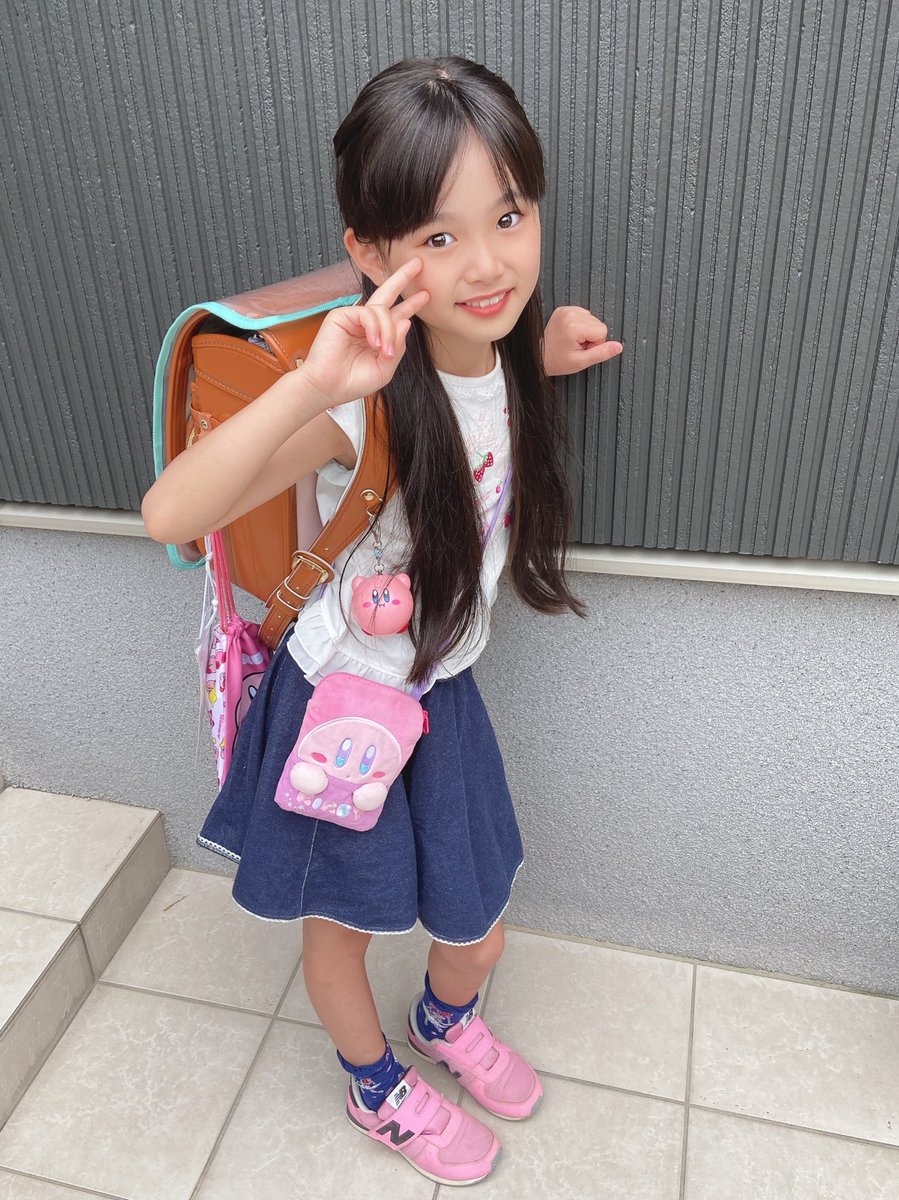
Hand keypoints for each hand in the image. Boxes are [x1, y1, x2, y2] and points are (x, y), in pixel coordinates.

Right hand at [298, 258, 429, 406]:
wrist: (328, 388)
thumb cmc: (353, 381)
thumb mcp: (385, 368)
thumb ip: (398, 347)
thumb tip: (406, 322)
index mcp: (377, 335)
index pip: (397, 315)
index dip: (411, 305)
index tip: (425, 295)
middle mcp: (366, 323)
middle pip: (387, 294)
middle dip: (402, 278)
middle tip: (417, 264)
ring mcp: (354, 317)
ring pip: (382, 311)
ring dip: (388, 332)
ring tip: (384, 351)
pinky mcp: (341, 315)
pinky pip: (367, 314)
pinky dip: (375, 328)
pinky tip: (374, 343)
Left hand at [543, 306, 622, 376]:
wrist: (540, 356)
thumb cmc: (558, 361)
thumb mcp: (581, 362)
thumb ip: (602, 353)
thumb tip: (619, 347)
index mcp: (573, 326)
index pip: (602, 331)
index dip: (595, 344)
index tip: (582, 349)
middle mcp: (569, 314)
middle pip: (597, 323)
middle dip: (591, 337)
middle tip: (576, 346)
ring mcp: (566, 310)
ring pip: (592, 319)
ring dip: (585, 331)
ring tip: (572, 340)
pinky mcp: (564, 309)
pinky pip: (583, 315)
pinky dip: (580, 325)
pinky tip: (570, 334)